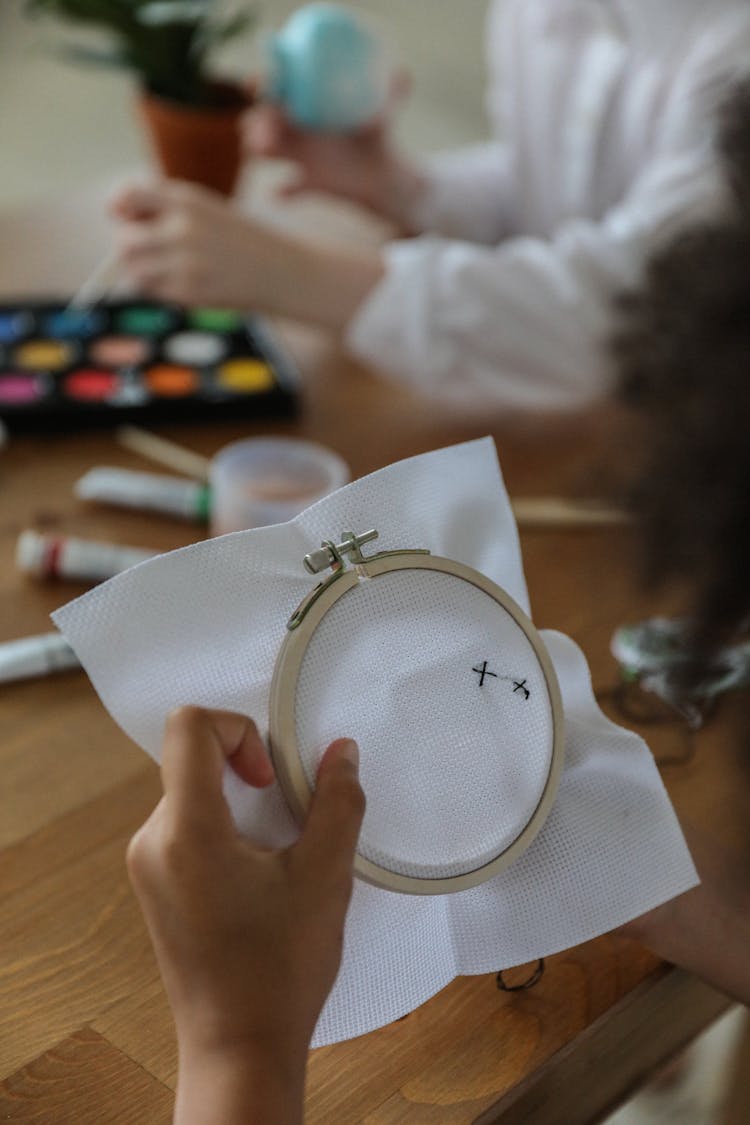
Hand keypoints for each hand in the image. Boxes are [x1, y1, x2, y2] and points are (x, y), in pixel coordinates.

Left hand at [110, 179, 384, 330]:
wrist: (280, 270)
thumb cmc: (238, 239)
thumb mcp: (205, 208)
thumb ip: (164, 207)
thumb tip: (115, 214)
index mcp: (186, 200)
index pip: (128, 195)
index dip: (121, 207)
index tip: (126, 215)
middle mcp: (183, 229)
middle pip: (124, 241)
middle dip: (130, 247)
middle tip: (151, 250)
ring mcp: (186, 264)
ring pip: (134, 272)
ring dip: (141, 272)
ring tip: (164, 269)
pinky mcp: (190, 293)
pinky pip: (153, 292)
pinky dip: (157, 289)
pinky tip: (179, 283)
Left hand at [126, 705, 363, 1124]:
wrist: (239, 1049)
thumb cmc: (278, 970)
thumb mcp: (324, 876)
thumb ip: (337, 802)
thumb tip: (340, 752)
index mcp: (186, 830)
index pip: (190, 726)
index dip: (239, 729)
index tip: (271, 778)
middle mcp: (153, 841)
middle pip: (195, 760)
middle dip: (250, 773)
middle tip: (291, 818)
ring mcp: (148, 866)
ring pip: (194, 794)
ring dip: (242, 806)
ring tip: (280, 857)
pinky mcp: (156, 887)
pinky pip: (188, 828)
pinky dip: (227, 831)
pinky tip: (261, 879)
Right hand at [243, 73, 426, 230]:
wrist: (381, 175)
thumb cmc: (375, 137)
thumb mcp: (384, 114)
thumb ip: (391, 96)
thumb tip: (402, 74)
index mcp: (307, 107)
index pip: (278, 90)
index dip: (264, 83)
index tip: (259, 80)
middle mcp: (296, 131)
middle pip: (265, 120)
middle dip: (257, 118)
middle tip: (260, 119)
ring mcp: (298, 158)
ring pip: (269, 152)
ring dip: (261, 148)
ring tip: (262, 146)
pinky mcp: (308, 184)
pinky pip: (289, 191)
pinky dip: (282, 193)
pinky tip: (277, 194)